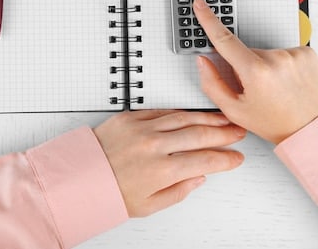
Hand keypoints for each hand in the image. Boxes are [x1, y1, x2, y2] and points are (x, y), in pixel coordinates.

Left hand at [93, 109, 244, 216]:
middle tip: (237, 133)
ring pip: (184, 118)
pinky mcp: (130, 117)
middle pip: (199, 134)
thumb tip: (199, 177)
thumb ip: (178, 191)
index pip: (204, 160)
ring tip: (223, 119)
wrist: (79, 175)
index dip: (225, 159)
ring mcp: (142, 129)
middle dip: (224, 133)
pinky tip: (193, 113)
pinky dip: (181, 112)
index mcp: (160, 171)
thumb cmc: (109, 191)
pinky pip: (163, 111)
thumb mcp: (147, 206)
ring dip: (208, 118)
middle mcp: (153, 146)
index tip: (235, 158)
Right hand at [192, 0, 317, 144]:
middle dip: (246, 66)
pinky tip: (286, 81)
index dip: (209, 20)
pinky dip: (281, 64)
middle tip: (257, 89)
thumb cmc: (275, 123)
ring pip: (266, 52)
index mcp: (256, 72)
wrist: (311, 130)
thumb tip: (203, 61)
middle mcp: (276, 58)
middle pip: (247, 51)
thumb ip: (212, 84)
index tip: (201, 5)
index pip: (225, 40)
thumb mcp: (235, 110)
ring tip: (276, 88)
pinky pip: (284, 52)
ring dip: (265, 65)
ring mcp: (294, 53)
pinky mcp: (307, 52)